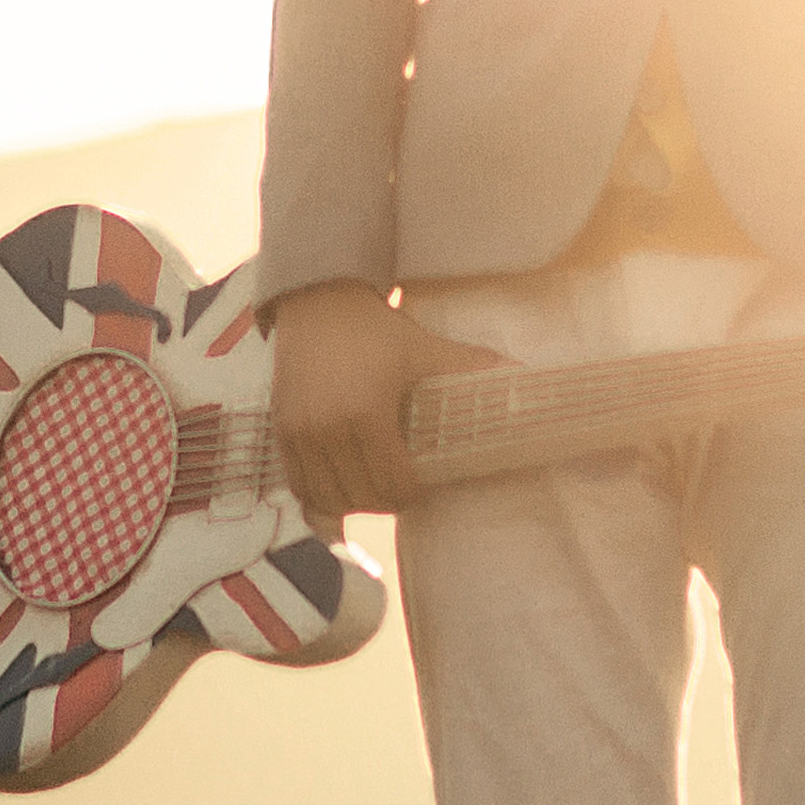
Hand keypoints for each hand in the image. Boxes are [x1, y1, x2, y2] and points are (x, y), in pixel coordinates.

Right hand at [273, 282, 500, 525]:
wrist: (318, 303)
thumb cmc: (376, 329)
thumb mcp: (424, 348)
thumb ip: (470, 365)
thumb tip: (524, 372)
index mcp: (368, 415)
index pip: (392, 486)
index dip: (411, 495)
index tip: (420, 484)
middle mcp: (328, 430)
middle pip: (361, 497)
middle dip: (384, 500)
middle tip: (399, 488)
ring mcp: (299, 434)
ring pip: (327, 499)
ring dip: (351, 501)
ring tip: (369, 488)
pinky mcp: (280, 432)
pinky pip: (298, 486)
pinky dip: (319, 495)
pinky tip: (338, 487)